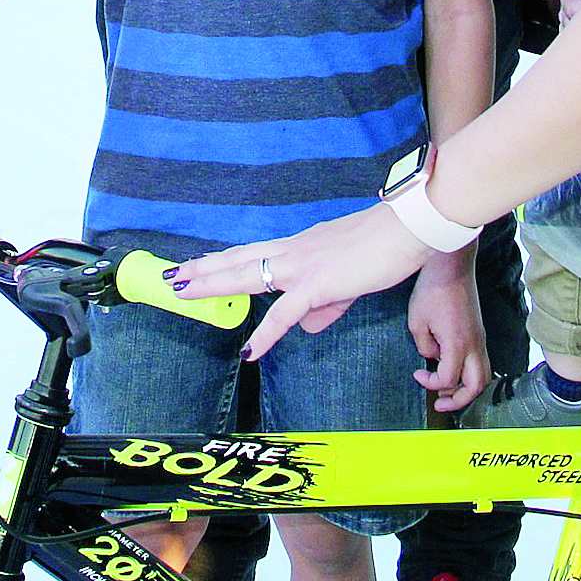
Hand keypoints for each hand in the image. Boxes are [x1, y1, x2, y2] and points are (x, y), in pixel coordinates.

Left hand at [169, 203, 431, 359]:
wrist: (406, 230)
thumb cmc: (384, 248)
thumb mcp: (349, 281)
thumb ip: (326, 304)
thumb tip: (305, 326)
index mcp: (301, 248)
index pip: (253, 253)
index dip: (224, 260)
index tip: (199, 263)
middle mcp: (295, 252)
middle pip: (239, 260)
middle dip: (204, 269)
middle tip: (173, 275)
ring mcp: (303, 266)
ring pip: (247, 275)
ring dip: (213, 284)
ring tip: (184, 292)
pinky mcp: (319, 284)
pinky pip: (285, 314)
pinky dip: (266, 335)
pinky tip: (250, 351)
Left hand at [408, 259, 490, 413]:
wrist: (452, 265)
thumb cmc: (434, 289)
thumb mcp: (417, 321)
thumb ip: (424, 346)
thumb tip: (433, 356)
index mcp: (458, 344)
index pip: (447, 379)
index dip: (430, 382)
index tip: (418, 374)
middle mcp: (475, 345)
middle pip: (477, 387)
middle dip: (458, 401)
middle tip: (439, 402)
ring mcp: (480, 339)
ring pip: (484, 376)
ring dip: (466, 387)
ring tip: (447, 389)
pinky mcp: (480, 332)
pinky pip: (481, 362)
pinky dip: (469, 372)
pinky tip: (453, 367)